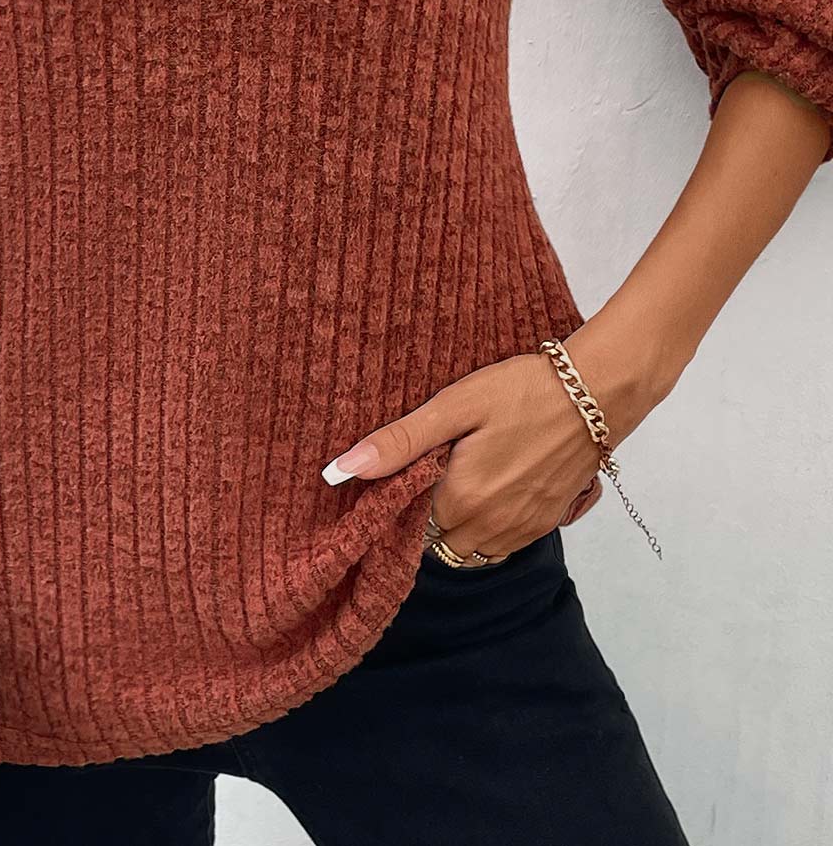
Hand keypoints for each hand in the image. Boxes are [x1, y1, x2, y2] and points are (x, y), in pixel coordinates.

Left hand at [320, 322, 671, 562]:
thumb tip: (339, 472)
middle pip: (441, 540)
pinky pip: (507, 542)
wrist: (599, 391)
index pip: (410, 524)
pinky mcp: (552, 521)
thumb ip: (398, 443)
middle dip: (432, 514)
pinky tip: (497, 483)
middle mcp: (492, 527)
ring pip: (475, 547)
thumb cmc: (522, 390)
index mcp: (461, 501)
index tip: (409, 470)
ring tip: (465, 475)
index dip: (405, 497)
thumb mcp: (454, 406)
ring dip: (463, 523)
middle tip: (438, 468)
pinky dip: (494, 524)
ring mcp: (525, 529)